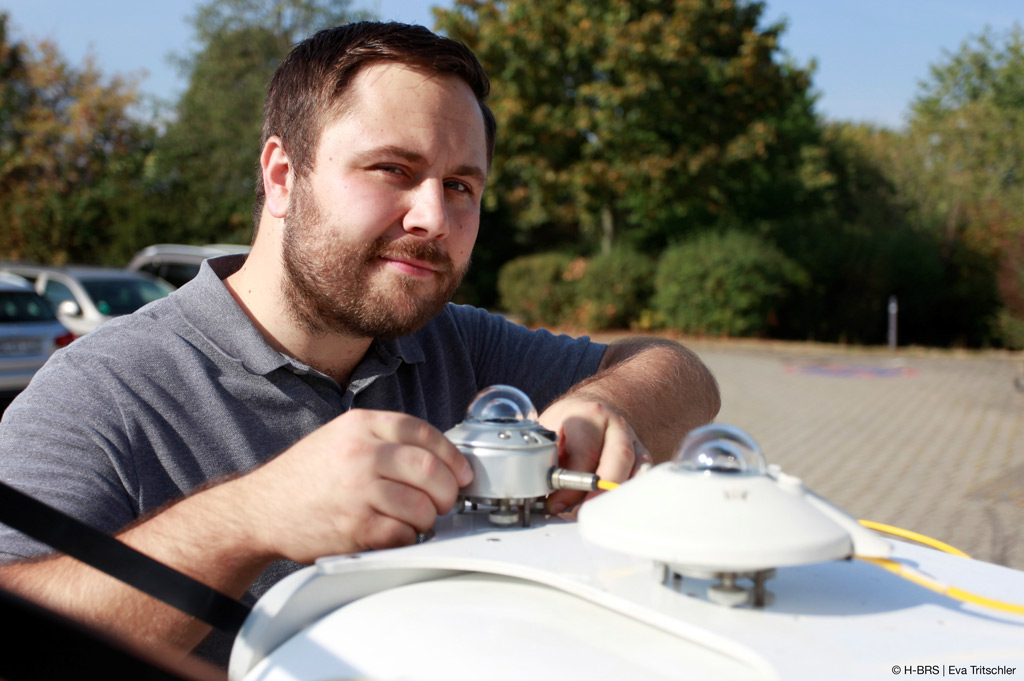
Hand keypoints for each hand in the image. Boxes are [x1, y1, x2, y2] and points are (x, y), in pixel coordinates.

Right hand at [241, 409, 472, 562]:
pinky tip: (396, 534)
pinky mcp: (354, 526)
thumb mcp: (341, 439)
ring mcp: (358, 489)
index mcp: (361, 425)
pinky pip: (402, 534)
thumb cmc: (305, 477)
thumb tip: (439, 459)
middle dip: (448, 492)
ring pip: (422, 506)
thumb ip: (384, 441)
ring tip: (416, 521)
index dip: (452, 456)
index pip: (424, 433)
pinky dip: (407, 538)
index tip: (462, 473)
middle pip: (431, 470)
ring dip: (428, 519)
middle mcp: (361, 453)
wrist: (260, 509)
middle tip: (445, 502)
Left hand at [539, 397, 651, 514]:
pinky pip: (644, 479)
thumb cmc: (568, 425)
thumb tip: (533, 490)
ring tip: (598, 517)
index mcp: (590, 416)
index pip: (585, 451)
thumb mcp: (550, 430)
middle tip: (582, 515)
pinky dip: (632, 496)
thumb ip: (544, 456)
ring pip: (637, 469)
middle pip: (619, 458)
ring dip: (618, 497)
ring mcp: (634, 441)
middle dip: (601, 492)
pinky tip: (617, 510)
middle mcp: (617, 426)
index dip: (571, 482)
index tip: (556, 503)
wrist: (594, 411)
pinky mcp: (643, 458)